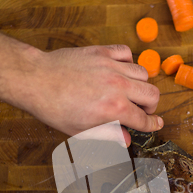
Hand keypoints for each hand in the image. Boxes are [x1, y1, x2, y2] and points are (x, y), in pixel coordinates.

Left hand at [16, 44, 162, 143]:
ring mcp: (111, 66)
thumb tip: (126, 140)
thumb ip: (109, 135)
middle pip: (152, 94)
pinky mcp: (102, 52)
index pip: (143, 119)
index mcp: (114, 108)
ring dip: (141, 85)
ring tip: (131, 91)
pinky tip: (120, 70)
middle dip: (151, 106)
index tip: (156, 124)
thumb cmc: (55, 108)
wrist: (37, 80)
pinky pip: (126, 53)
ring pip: (143, 73)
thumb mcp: (82, 131)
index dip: (152, 125)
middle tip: (142, 111)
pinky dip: (128, 62)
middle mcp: (118, 86)